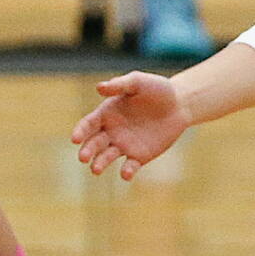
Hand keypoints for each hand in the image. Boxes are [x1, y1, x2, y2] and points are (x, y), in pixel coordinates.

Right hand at [72, 72, 190, 179]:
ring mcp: (124, 146)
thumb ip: (120, 84)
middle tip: (83, 157)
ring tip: (96, 169)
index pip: (88, 124)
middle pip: (94, 143)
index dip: (80, 131)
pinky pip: (130, 166)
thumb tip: (99, 87)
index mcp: (106, 113)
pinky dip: (126, 171)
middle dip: (87, 151)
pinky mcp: (139, 157)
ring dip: (100, 163)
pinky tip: (126, 173)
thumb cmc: (156, 89)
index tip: (75, 138)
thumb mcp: (138, 82)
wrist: (179, 104)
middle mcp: (111, 132)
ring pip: (107, 157)